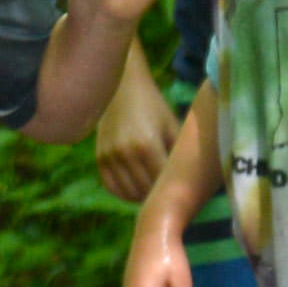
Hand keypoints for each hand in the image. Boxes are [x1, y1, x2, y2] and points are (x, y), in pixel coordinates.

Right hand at [90, 72, 178, 202]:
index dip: (173, 189)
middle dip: (158, 194)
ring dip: (143, 197)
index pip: (162, 181)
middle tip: (170, 194)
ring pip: (129, 193)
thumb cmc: (154, 107)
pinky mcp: (100, 158)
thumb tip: (187, 179)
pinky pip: (112, 187)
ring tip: (154, 193)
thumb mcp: (172, 127)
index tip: (182, 191)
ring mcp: (110, 156)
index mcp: (148, 145)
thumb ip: (178, 153)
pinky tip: (136, 190)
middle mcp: (126, 153)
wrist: (122, 89)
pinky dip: (125, 193)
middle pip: (145, 190)